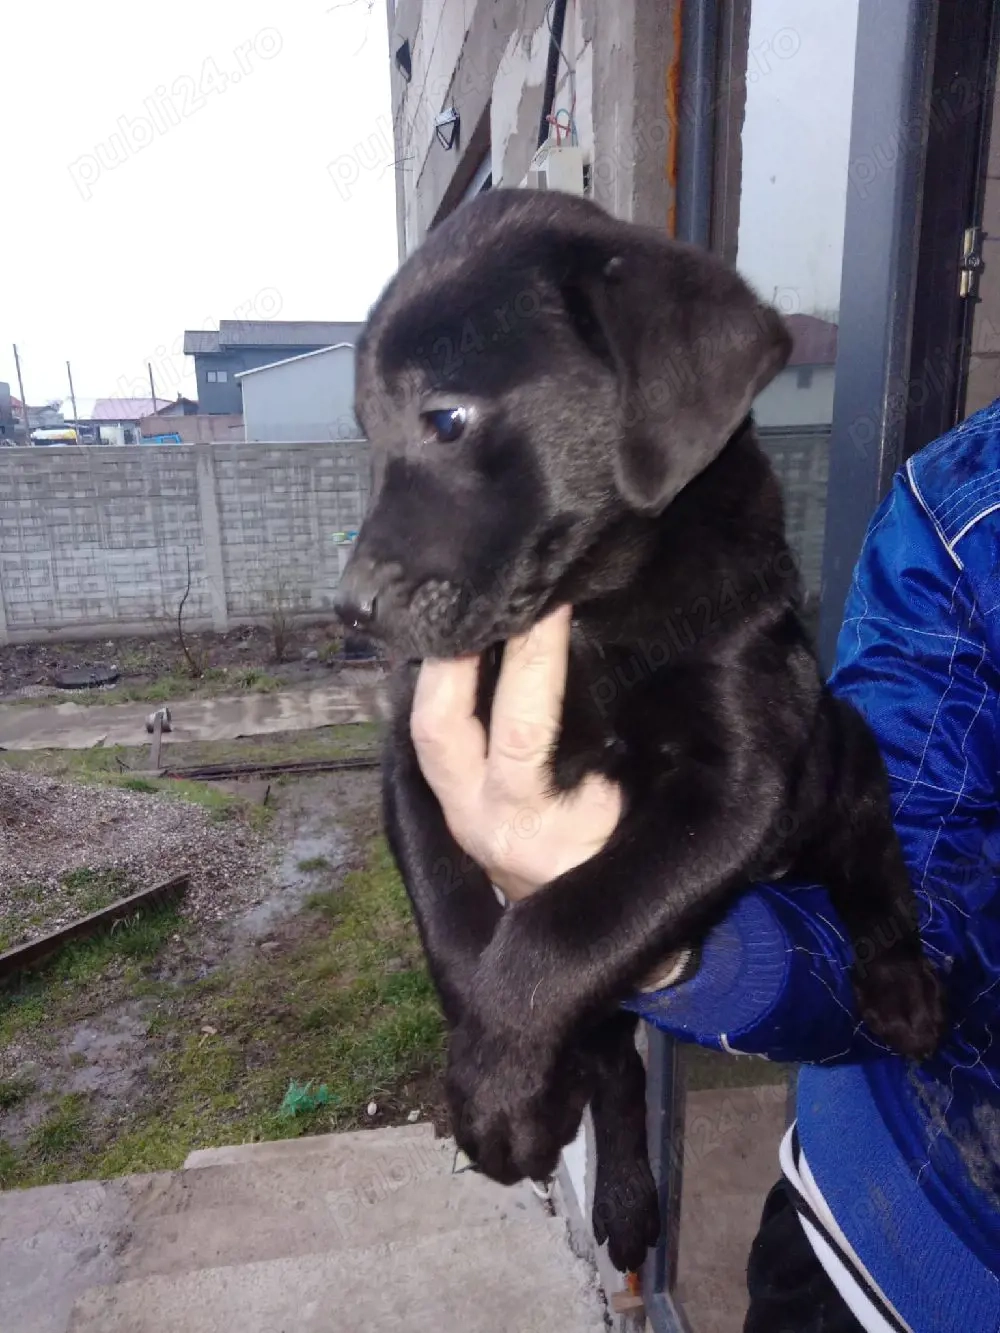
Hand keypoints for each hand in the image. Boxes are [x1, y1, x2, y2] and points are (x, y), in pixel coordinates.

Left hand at [411, 605, 621, 899]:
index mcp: (530, 822)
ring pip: (421, 732)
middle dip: (450, 659)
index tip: (550, 605)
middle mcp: (477, 818)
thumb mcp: (636, 812)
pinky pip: (429, 740)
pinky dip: (435, 694)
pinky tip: (444, 652)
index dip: (534, 659)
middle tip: (471, 600)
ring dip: (433, 672)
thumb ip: (621, 754)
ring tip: (451, 615)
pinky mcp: (449, 807)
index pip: (521, 728)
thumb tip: (621, 668)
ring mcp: (454, 814)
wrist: (590, 938)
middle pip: (437, 728)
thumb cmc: (625, 865)